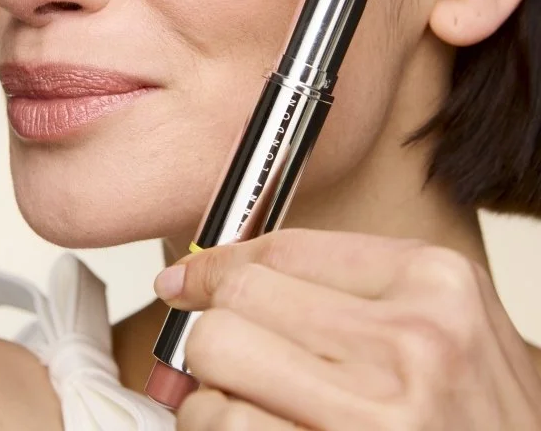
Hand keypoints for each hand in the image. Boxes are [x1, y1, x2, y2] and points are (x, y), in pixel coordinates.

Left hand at [153, 229, 540, 429]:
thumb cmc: (474, 411)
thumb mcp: (442, 321)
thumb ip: (348, 285)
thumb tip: (218, 273)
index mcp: (434, 282)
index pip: (284, 250)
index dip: (219, 262)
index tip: (189, 278)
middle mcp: (412, 342)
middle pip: (239, 301)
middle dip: (211, 323)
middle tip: (214, 346)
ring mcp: (377, 418)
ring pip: (218, 366)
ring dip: (208, 388)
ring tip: (240, 398)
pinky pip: (227, 429)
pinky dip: (216, 427)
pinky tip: (253, 428)